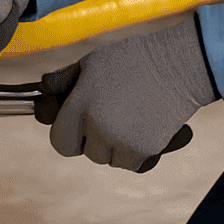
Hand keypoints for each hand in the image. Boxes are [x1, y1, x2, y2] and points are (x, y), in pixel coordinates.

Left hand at [35, 17, 218, 172]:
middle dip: (96, 141)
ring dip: (117, 148)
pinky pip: (132, 164)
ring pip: (110, 160)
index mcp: (81, 103)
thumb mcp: (93, 62)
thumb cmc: (134, 59)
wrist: (179, 65)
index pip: (60, 141)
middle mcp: (98, 125)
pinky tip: (147, 127)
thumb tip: (44, 88)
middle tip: (113, 117)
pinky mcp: (144, 151)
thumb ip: (65, 79)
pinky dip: (139, 153)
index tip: (79, 129)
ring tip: (132, 118)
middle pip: (88, 153)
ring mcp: (121, 140)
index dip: (69, 136)